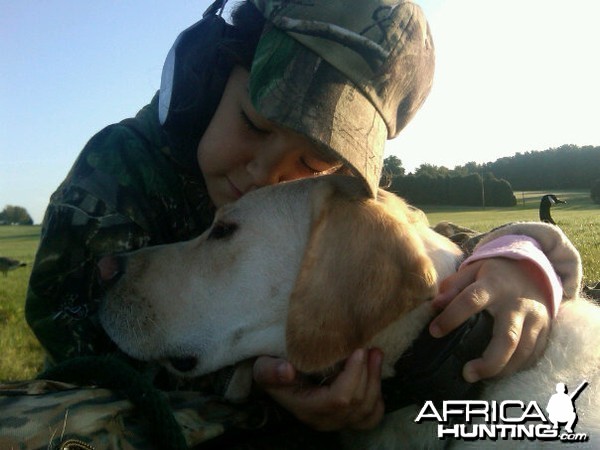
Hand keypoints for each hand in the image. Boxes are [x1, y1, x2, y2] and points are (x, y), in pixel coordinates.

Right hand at [253, 348, 383, 430]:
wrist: (276, 381)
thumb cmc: (272, 371)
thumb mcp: (263, 368)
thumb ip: (270, 370)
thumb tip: (287, 371)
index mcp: (307, 409)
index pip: (338, 400)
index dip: (353, 376)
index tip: (358, 350)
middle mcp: (324, 420)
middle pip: (357, 403)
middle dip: (368, 373)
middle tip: (370, 347)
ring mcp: (337, 422)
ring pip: (367, 410)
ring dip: (375, 381)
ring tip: (376, 354)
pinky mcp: (347, 418)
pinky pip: (371, 417)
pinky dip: (377, 398)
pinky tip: (374, 376)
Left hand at [429, 258, 550, 382]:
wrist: (531, 268)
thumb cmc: (493, 274)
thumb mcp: (471, 271)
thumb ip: (452, 286)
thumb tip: (435, 305)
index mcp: (494, 285)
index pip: (471, 301)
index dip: (452, 317)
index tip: (434, 332)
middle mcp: (517, 303)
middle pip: (507, 338)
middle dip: (488, 361)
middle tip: (467, 374)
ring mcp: (535, 318)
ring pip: (523, 352)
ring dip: (502, 370)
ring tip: (479, 376)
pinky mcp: (546, 330)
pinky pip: (534, 355)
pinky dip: (517, 367)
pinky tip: (499, 372)